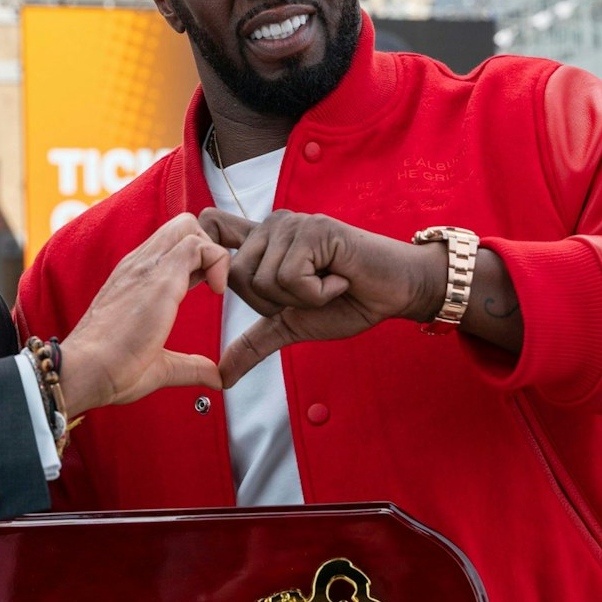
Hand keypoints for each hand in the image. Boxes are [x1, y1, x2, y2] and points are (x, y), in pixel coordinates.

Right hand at [58, 214, 229, 415]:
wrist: (83, 372)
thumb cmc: (110, 370)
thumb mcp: (159, 366)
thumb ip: (190, 366)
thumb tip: (215, 378)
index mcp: (135, 278)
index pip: (173, 244)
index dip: (199, 260)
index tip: (207, 289)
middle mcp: (139, 264)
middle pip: (182, 225)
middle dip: (208, 245)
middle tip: (213, 283)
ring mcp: (146, 267)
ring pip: (188, 226)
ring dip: (211, 251)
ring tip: (214, 288)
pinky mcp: (158, 278)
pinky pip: (197, 245)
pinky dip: (217, 261)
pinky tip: (216, 292)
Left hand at [199, 209, 441, 386]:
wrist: (394, 292)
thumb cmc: (346, 303)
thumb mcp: (291, 326)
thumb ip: (254, 344)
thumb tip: (220, 377)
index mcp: (261, 242)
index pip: (212, 227)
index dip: (208, 251)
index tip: (231, 278)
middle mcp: (271, 226)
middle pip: (236, 277)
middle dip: (274, 302)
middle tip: (310, 291)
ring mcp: (292, 224)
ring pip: (264, 280)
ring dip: (300, 298)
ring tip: (327, 284)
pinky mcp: (313, 230)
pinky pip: (291, 277)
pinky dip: (317, 292)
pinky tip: (339, 279)